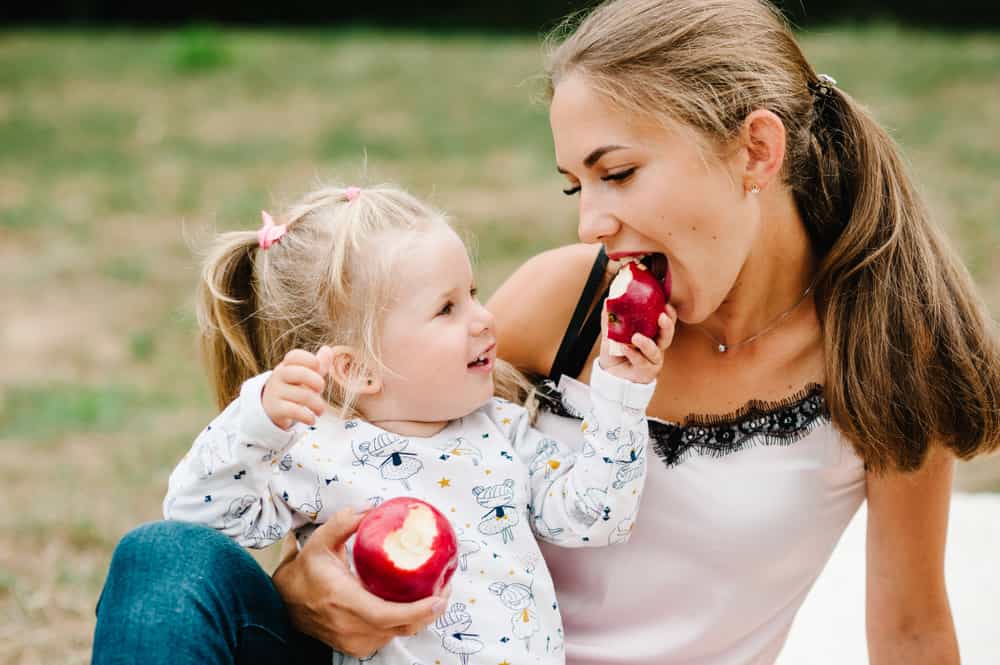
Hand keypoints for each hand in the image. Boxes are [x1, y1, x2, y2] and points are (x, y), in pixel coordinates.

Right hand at [262, 347, 333, 429]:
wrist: (272, 408)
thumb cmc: (294, 387)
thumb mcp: (305, 375)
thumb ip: (318, 364)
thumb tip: (328, 349)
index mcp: (287, 365)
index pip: (295, 356)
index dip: (310, 360)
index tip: (318, 368)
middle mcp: (279, 376)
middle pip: (301, 373)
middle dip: (317, 382)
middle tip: (321, 389)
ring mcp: (276, 392)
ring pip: (303, 395)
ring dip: (318, 405)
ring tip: (320, 410)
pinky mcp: (275, 409)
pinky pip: (294, 411)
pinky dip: (308, 417)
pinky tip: (312, 419)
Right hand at [272, 508, 449, 656]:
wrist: (283, 603)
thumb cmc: (304, 572)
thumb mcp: (320, 541)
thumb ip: (345, 522)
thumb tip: (372, 509)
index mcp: (344, 601)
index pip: (387, 615)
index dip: (417, 610)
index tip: (439, 597)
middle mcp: (351, 627)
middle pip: (402, 627)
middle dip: (430, 610)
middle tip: (446, 587)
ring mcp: (354, 641)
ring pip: (398, 634)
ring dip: (421, 617)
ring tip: (436, 592)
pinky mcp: (357, 647)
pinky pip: (389, 636)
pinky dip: (405, 623)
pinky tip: (415, 604)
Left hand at [598, 303, 675, 383]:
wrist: (610, 376)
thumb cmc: (615, 354)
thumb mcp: (610, 335)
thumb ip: (610, 320)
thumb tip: (607, 302)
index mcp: (651, 335)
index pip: (664, 323)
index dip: (669, 314)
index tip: (666, 304)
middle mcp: (655, 347)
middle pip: (667, 336)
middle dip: (667, 326)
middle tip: (661, 317)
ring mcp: (652, 360)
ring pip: (655, 351)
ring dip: (646, 343)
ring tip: (636, 337)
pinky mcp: (646, 372)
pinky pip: (641, 362)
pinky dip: (632, 354)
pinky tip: (624, 348)